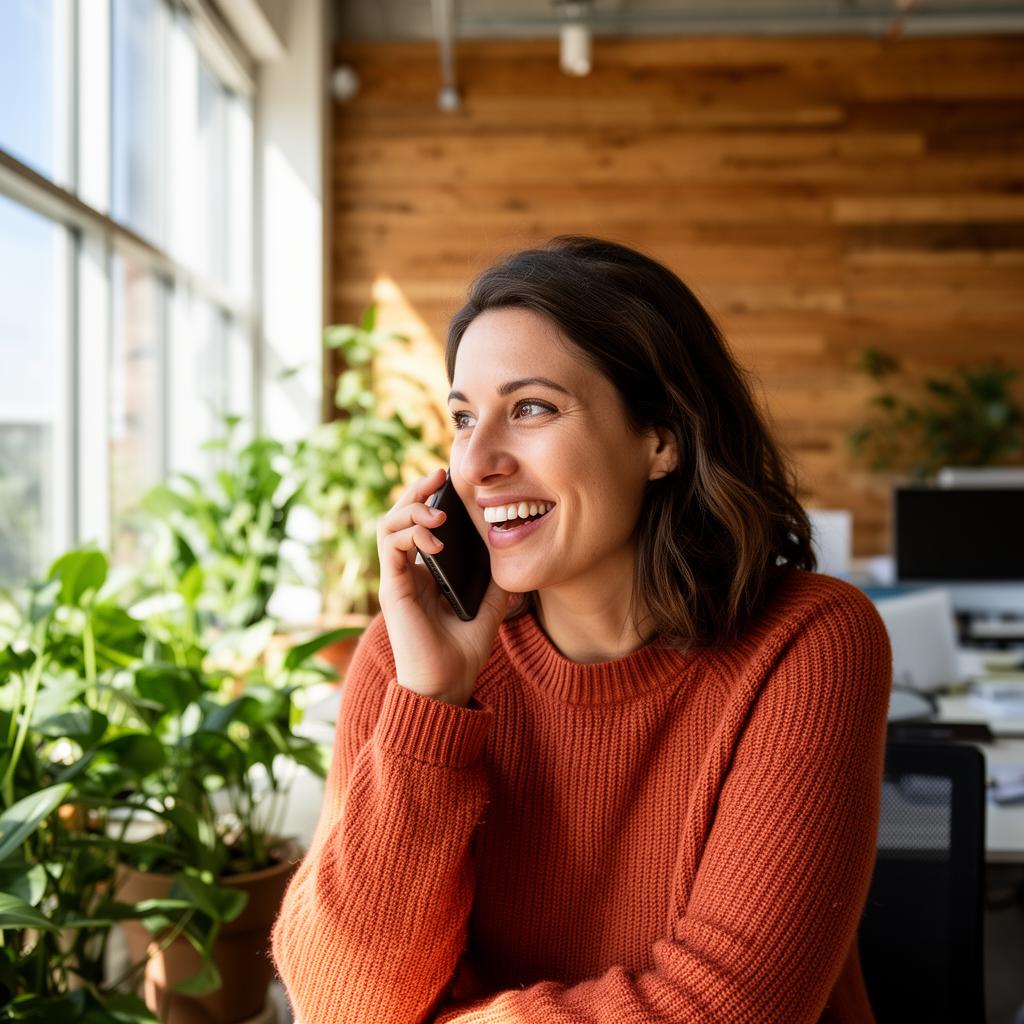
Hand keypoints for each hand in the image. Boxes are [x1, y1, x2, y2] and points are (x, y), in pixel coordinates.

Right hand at [376, 467, 510, 705]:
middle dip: (417, 489)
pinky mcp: (392, 588)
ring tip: (440, 512)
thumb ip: (497, 581)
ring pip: (388, 524)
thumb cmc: (463, 652)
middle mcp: (407, 571)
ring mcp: (397, 578)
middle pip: (400, 515)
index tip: (450, 479)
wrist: (447, 686)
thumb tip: (515, 555)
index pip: (419, 522)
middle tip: (440, 474)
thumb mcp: (490, 607)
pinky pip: (390, 545)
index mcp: (425, 572)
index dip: (430, 496)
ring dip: (412, 508)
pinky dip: (411, 533)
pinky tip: (435, 540)